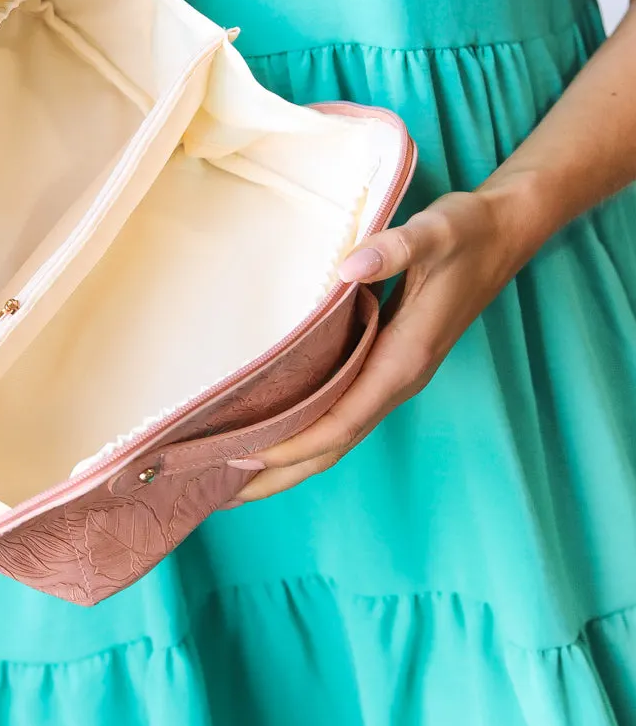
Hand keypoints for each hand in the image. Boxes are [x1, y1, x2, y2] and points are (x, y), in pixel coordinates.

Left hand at [232, 185, 537, 501]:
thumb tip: (348, 266)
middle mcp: (399, 380)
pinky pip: (343, 413)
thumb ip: (395, 248)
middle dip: (281, 472)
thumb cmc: (469, 233)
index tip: (241, 454)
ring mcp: (394, 377)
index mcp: (405, 360)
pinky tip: (276, 432)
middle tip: (220, 494)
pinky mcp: (389, 366)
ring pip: (338, 435)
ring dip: (290, 461)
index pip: (341, 422)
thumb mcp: (437, 231)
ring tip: (235, 479)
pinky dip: (307, 433)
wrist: (505, 234)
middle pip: (335, 445)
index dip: (293, 444)